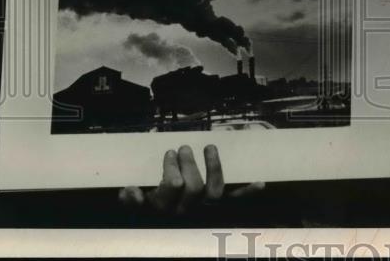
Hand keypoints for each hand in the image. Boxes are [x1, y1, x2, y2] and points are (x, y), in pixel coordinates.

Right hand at [118, 144, 265, 214]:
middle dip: (188, 163)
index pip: (172, 187)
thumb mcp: (138, 213)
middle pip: (193, 187)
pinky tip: (260, 184)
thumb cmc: (154, 217)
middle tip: (183, 148)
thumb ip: (132, 204)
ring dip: (214, 166)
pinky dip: (247, 194)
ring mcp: (208, 212)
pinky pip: (236, 203)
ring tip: (209, 147)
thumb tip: (129, 191)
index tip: (169, 152)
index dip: (172, 167)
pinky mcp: (222, 210)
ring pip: (215, 191)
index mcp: (166, 212)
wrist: (176, 242)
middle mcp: (189, 213)